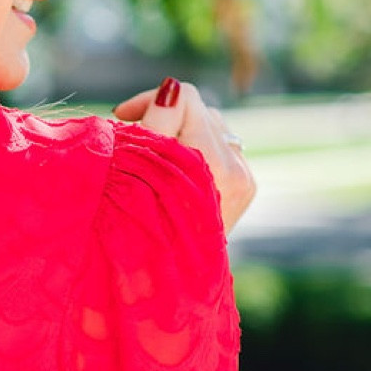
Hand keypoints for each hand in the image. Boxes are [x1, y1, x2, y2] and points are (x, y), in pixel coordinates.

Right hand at [114, 77, 256, 232]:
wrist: (165, 283)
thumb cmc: (137, 227)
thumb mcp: (135, 168)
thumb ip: (155, 123)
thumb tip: (172, 87)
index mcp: (208, 163)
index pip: (186, 98)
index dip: (150, 101)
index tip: (123, 116)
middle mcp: (235, 168)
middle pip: (200, 110)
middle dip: (167, 117)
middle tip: (134, 135)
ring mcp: (246, 178)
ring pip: (214, 126)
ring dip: (184, 132)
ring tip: (155, 155)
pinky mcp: (248, 186)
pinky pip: (224, 146)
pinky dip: (200, 149)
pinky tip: (179, 169)